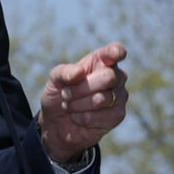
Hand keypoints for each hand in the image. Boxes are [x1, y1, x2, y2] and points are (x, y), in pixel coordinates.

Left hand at [37, 42, 127, 163]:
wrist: (56, 121)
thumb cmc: (59, 93)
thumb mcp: (54, 79)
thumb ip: (64, 72)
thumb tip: (79, 72)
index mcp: (100, 61)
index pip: (114, 52)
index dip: (116, 51)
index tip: (117, 54)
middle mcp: (114, 76)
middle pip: (108, 77)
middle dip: (81, 88)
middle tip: (65, 94)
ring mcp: (118, 95)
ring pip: (103, 98)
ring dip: (79, 104)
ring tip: (69, 105)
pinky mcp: (117, 115)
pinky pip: (107, 116)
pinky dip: (85, 118)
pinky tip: (77, 117)